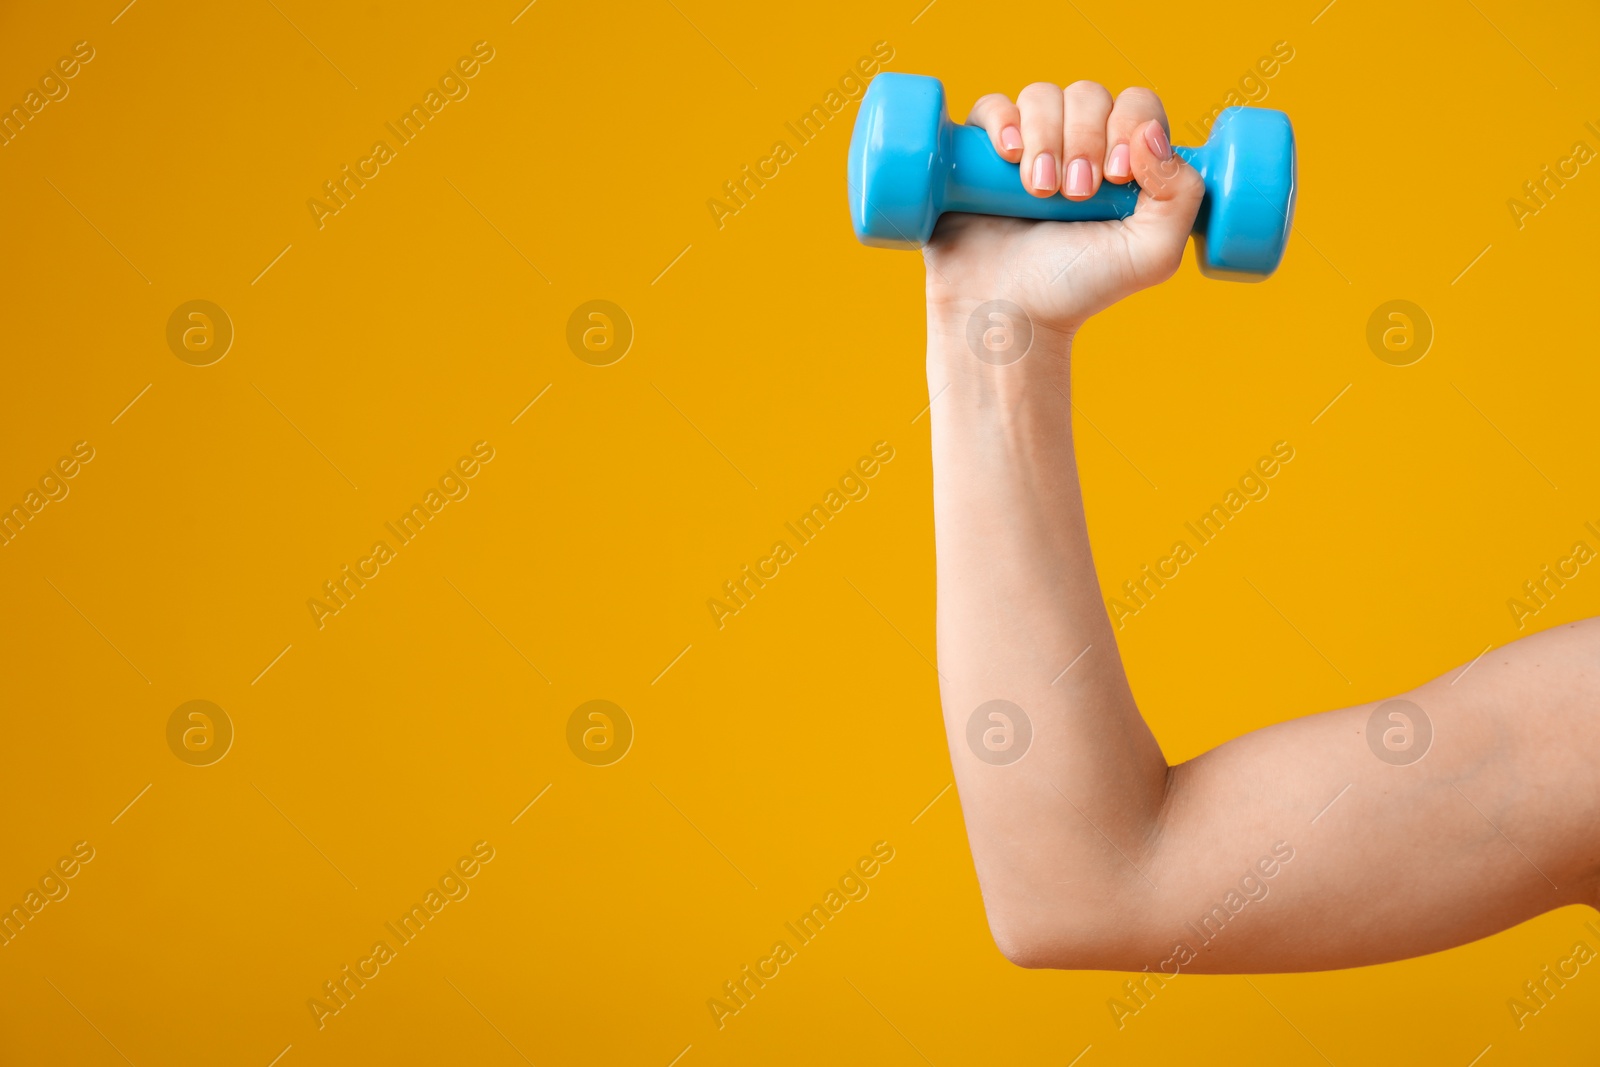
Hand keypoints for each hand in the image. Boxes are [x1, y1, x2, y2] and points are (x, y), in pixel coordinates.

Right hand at [924, 81, 1203, 340]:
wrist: (1005, 314)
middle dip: (1085, 140)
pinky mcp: (978, 154)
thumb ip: (1181, 194)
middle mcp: (1075, 146)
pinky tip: (1008, 155)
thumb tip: (1151, 132)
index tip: (1115, 176)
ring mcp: (1026, 147)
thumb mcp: (1152, 254)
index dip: (1129, 125)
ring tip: (1039, 191)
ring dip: (1046, 137)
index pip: (1136, 104)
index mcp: (1121, 161)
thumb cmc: (1076, 289)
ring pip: (1041, 96)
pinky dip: (1002, 121)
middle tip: (1076, 194)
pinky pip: (991, 107)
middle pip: (1088, 95)